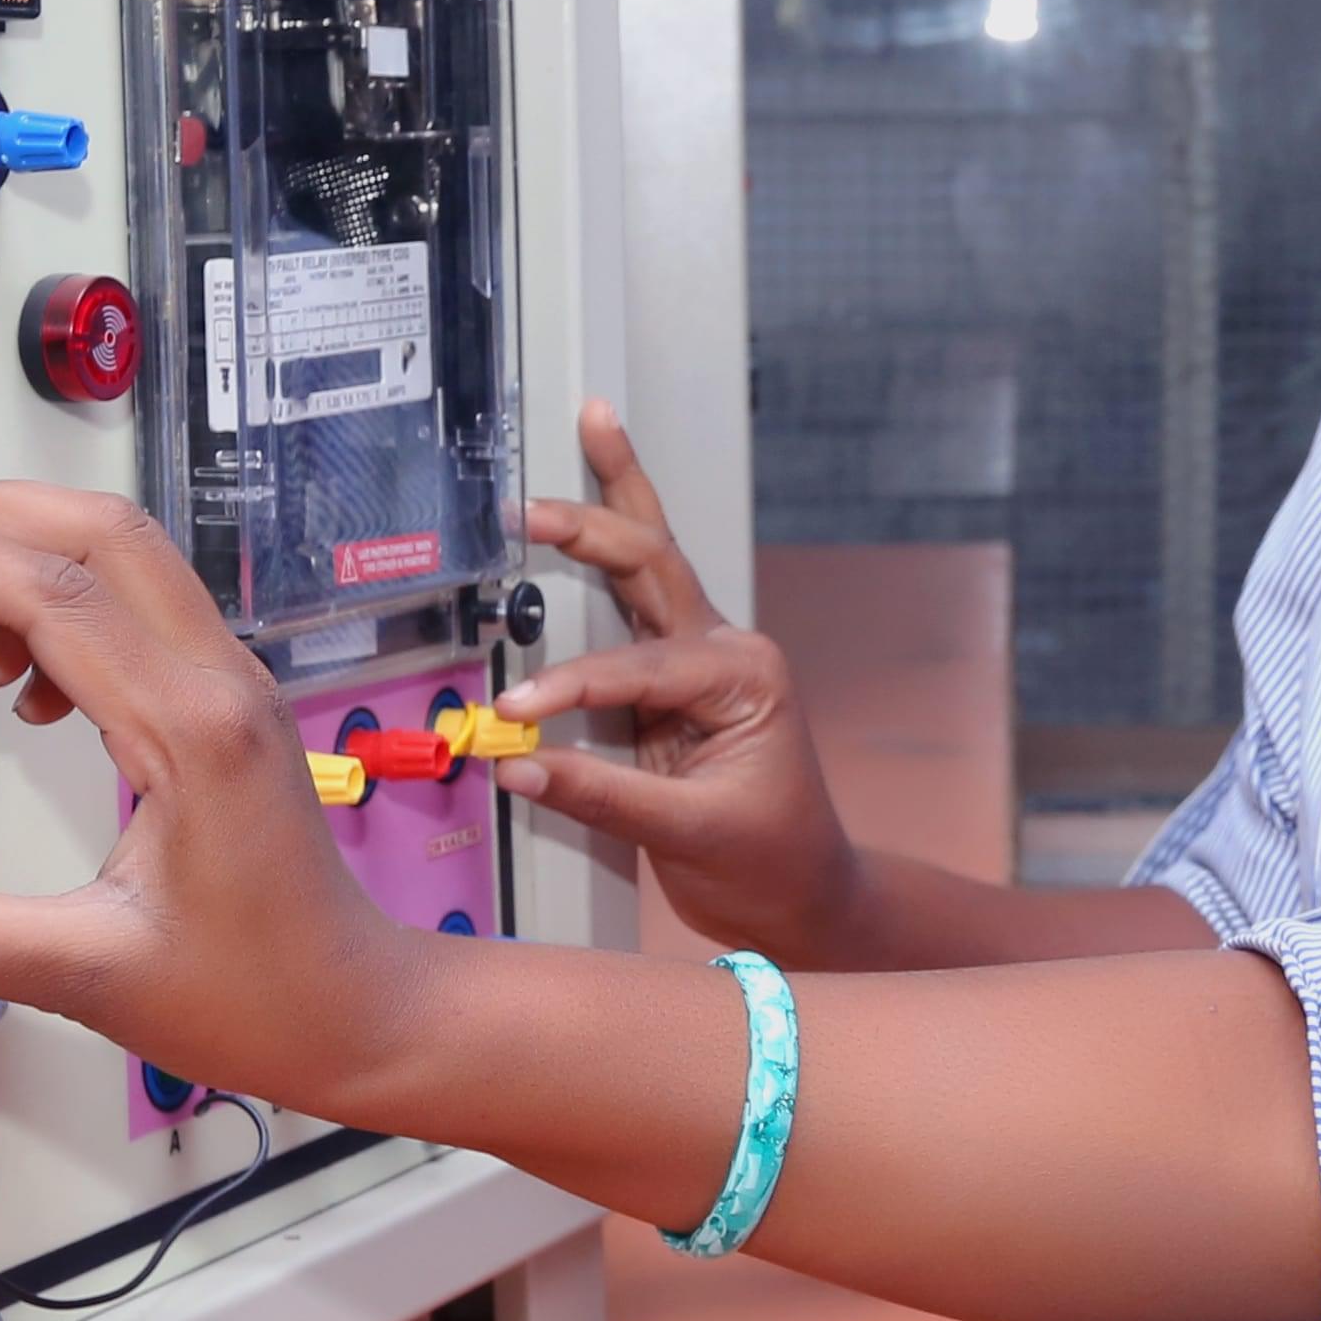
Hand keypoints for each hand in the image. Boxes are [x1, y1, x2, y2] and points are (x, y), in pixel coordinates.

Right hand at [0, 485, 417, 1116]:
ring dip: (34, 560)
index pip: (58, 594)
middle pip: (107, 533)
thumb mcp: (88, 975)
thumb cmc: (260, 995)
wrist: (357, 1015)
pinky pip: (146, 611)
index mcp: (193, 731)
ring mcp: (235, 687)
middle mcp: (224, 686)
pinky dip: (71, 607)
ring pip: (131, 561)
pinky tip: (29, 685)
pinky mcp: (231, 706)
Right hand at [499, 402, 874, 960]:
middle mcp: (726, 653)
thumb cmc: (772, 864)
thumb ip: (598, 796)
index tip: (517, 710)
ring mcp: (699, 661)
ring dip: (614, 498)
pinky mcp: (671, 683)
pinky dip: (601, 557)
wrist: (806, 897)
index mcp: (746, 679)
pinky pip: (628, 610)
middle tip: (534, 499)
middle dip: (597, 517)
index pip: (640, 667)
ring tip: (594, 423)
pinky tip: (579, 513)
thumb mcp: (691, 835)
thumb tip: (515, 762)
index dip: (572, 687)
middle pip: (654, 562)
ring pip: (650, 562)